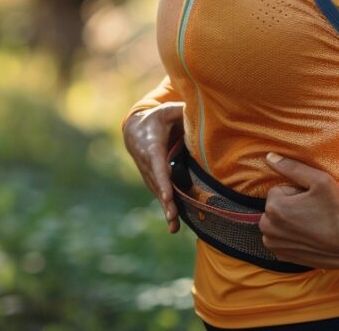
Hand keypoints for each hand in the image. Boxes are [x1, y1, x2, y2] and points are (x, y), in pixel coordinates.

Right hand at [123, 103, 184, 232]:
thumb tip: (203, 113)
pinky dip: (166, 209)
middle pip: (157, 183)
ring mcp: (148, 173)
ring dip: (166, 209)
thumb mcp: (169, 111)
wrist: (135, 130)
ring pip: (157, 192)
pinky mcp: (152, 180)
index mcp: (152, 145)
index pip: (157, 163)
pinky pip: (159, 195)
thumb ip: (183, 112)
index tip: (166, 194)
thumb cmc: (158, 119)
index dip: (162, 179)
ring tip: (174, 227)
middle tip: (173, 215)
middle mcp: (147, 162)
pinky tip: (173, 226)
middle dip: (165, 200)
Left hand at [259, 152, 338, 270]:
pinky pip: (281, 239)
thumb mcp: (319, 180)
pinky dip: (291, 237)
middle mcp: (268, 228)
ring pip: (277, 223)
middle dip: (291, 207)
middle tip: (314, 213)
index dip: (297, 193)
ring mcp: (275, 245)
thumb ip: (291, 167)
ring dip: (289, 222)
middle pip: (276, 207)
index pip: (279, 190)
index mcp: (274, 208)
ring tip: (313, 225)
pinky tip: (309, 238)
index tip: (313, 201)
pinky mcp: (283, 257)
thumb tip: (269, 156)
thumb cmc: (337, 211)